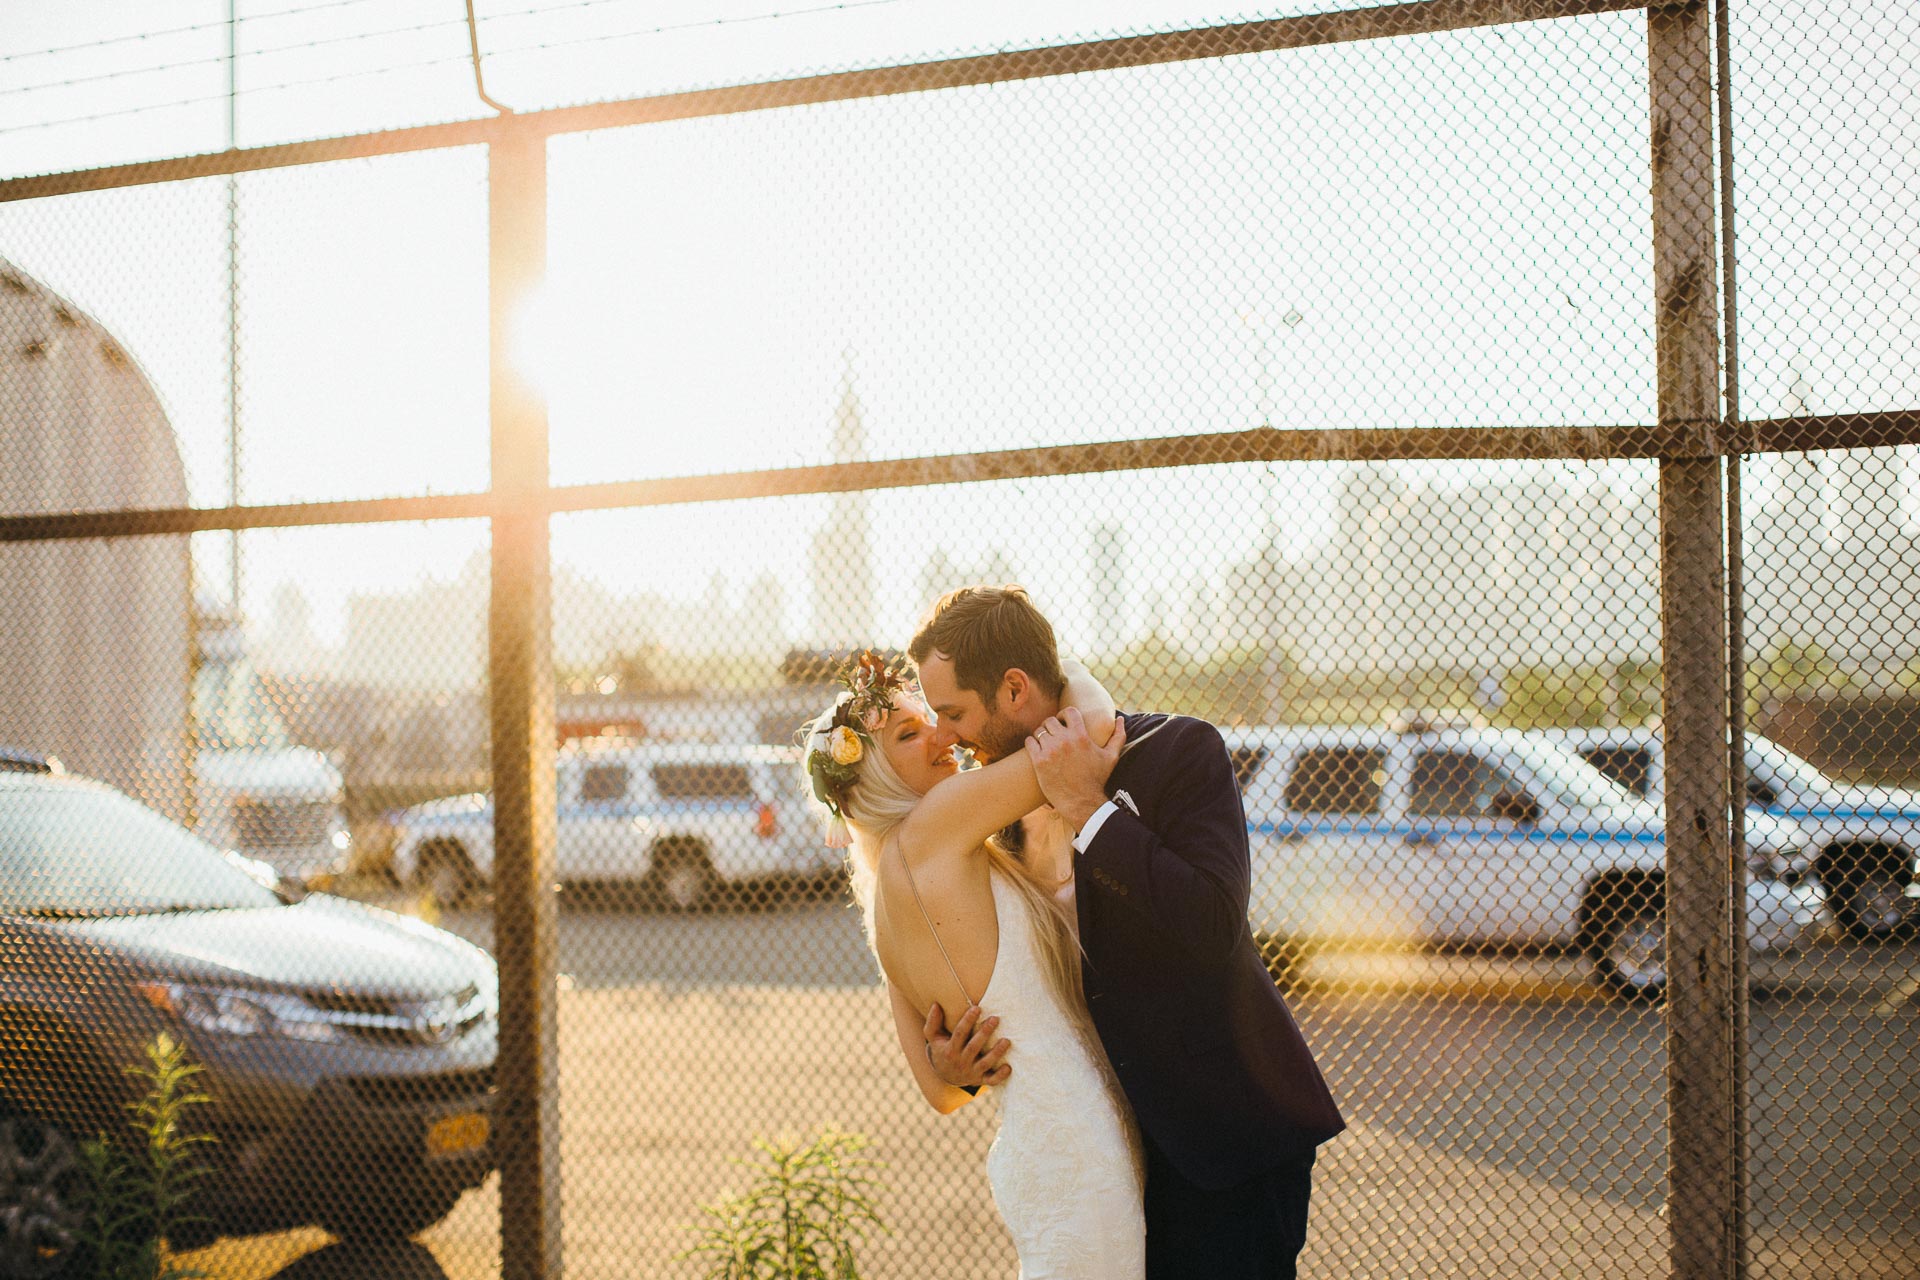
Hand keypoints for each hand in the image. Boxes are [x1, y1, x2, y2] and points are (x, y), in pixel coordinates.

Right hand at [923, 1002, 1010, 1088]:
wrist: (945, 1075)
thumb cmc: (942, 1049)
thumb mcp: (933, 1037)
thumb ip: (933, 1021)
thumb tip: (936, 1005)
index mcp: (950, 1049)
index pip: (959, 1033)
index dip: (967, 1021)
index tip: (977, 1008)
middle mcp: (961, 1062)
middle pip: (973, 1047)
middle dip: (984, 1033)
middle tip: (995, 1019)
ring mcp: (971, 1072)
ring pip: (985, 1064)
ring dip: (996, 1053)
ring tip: (1006, 1041)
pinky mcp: (980, 1079)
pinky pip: (991, 1080)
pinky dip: (1000, 1076)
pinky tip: (1008, 1067)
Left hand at [1026, 707, 1125, 829]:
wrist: (1082, 802)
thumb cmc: (1097, 779)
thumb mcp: (1111, 757)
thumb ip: (1118, 736)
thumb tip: (1120, 718)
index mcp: (1081, 736)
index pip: (1069, 712)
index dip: (1064, 714)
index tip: (1063, 721)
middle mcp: (1065, 741)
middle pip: (1050, 721)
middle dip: (1051, 725)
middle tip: (1052, 734)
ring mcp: (1051, 750)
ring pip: (1039, 731)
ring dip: (1041, 735)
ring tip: (1045, 742)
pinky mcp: (1039, 761)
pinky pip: (1029, 742)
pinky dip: (1032, 743)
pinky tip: (1037, 749)